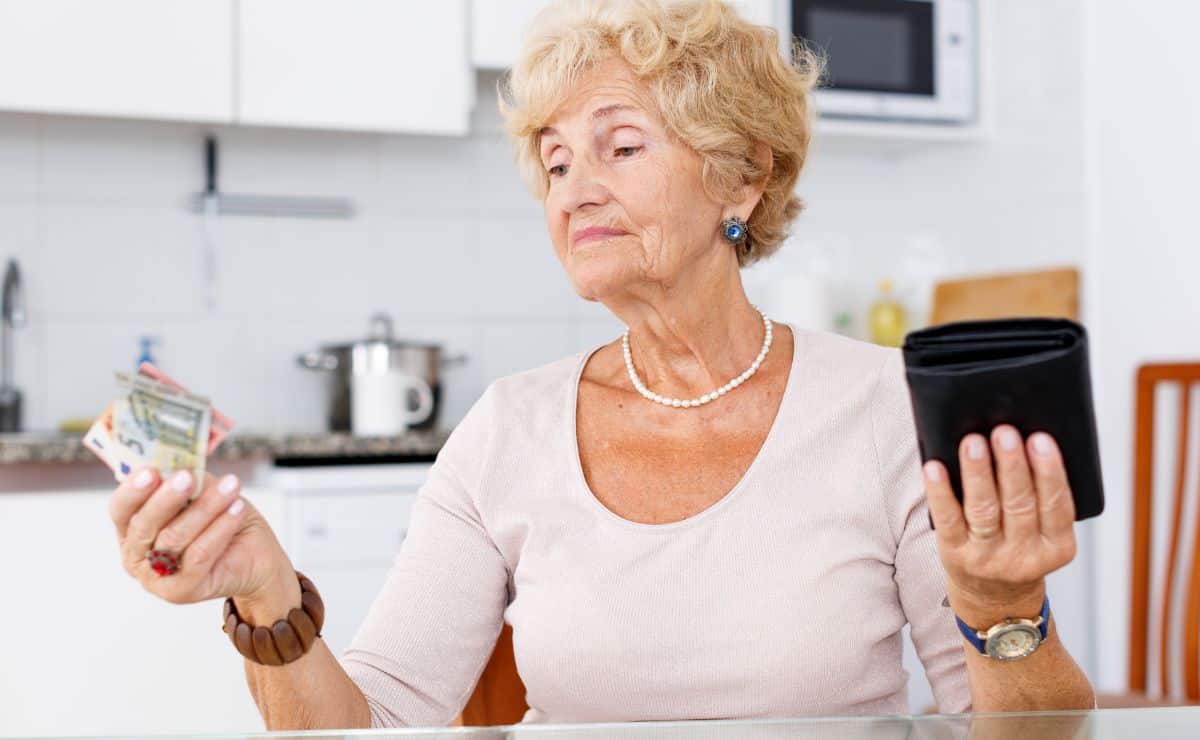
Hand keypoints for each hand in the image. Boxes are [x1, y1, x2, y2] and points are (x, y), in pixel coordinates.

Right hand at [109, 467, 296, 612]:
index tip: (151, 470)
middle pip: (143, 525)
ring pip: (174, 538)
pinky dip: (220, 528)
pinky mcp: (180, 591)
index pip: (121, 509)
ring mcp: (155, 578)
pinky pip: (199, 555)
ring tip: (230, 486)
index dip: (133, 490)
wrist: (254, 556)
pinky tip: (236, 509)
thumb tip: (179, 467)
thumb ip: (187, 482)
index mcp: (131, 528)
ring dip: (205, 507)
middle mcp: (136, 555)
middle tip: (187, 476)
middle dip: (167, 498)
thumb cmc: (222, 520)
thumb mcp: (203, 493)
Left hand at [922, 425, 1076, 624]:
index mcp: (1057, 548)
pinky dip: (940, 492)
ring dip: (978, 473)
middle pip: (1019, 505)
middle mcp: (1025, 556)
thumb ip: (1042, 499)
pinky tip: (934, 467)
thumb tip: (1021, 441)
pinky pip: (947, 520)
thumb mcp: (1046, 535)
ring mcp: (988, 558)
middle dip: (1012, 466)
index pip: (1057, 506)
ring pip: (984, 510)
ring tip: (973, 442)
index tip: (1041, 439)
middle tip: (1004, 432)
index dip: (1049, 472)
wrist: (994, 598)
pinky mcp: (955, 555)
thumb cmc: (1020, 549)